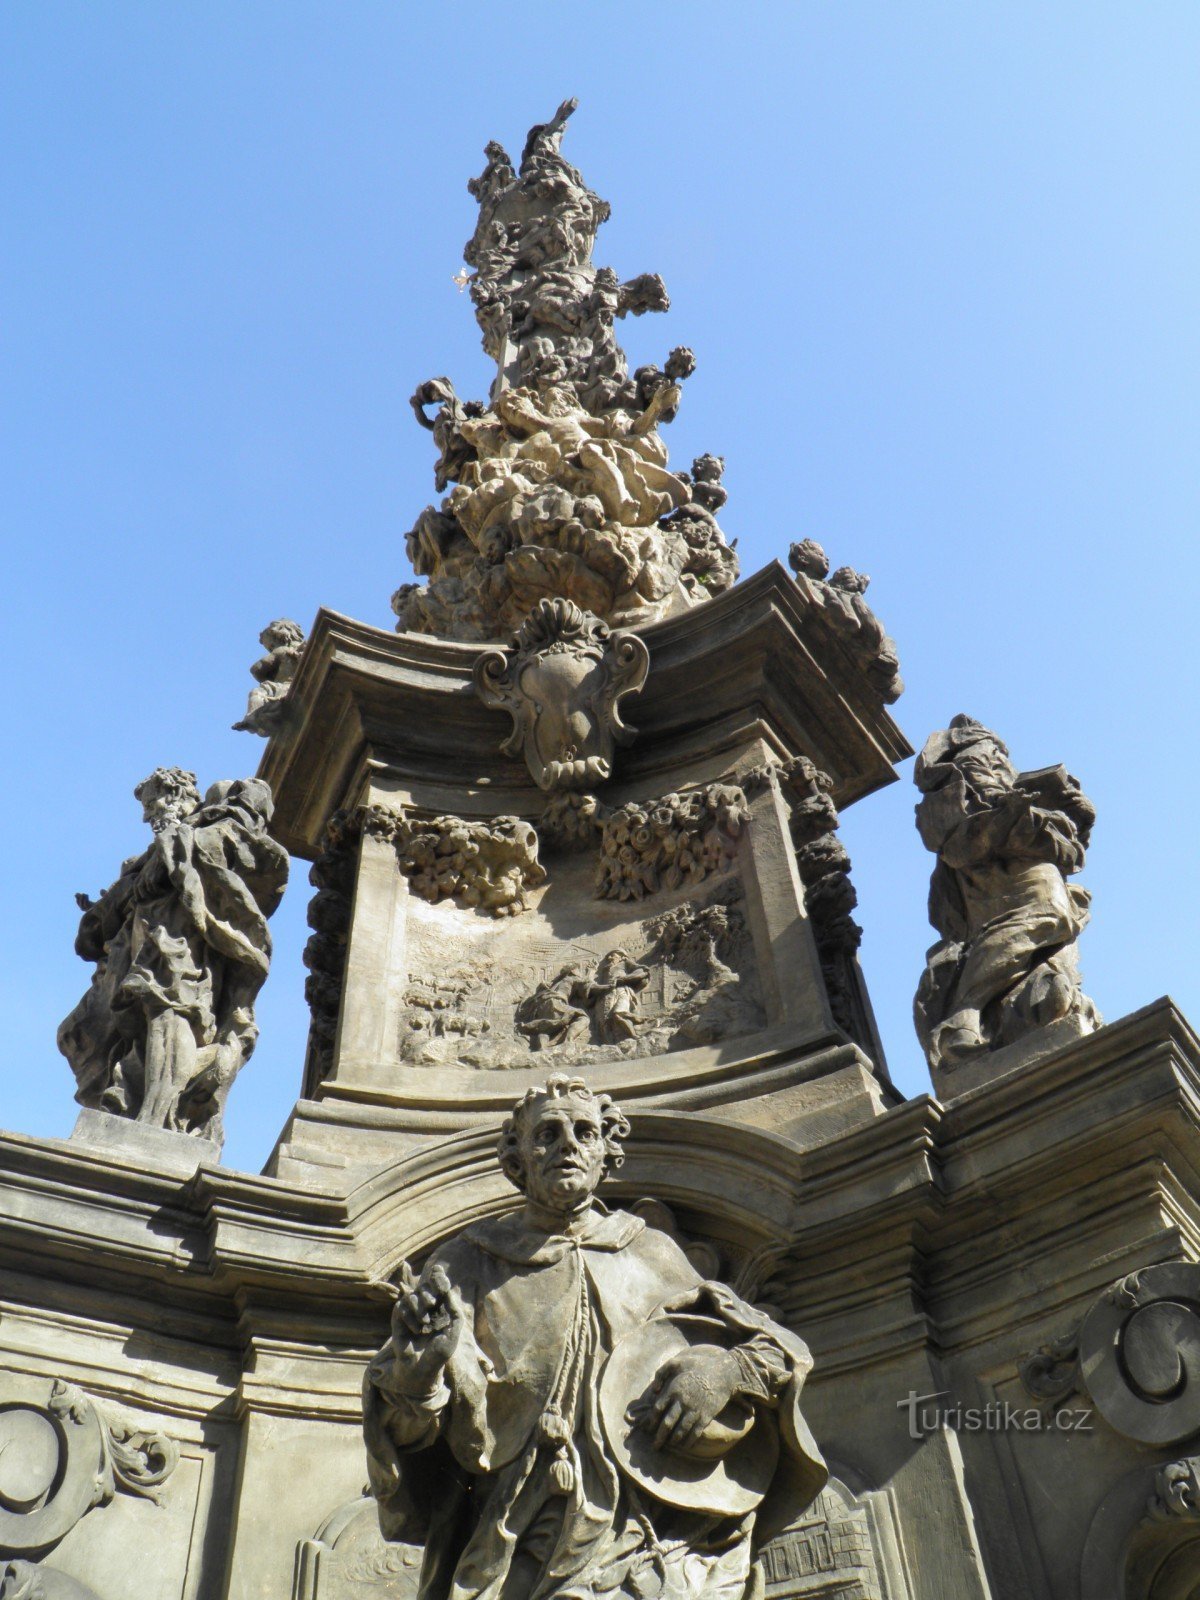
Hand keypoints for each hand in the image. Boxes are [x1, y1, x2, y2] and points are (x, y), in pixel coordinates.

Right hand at [390, 1262, 462, 1395]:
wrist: (420, 1371)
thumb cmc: (438, 1354)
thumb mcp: (452, 1334)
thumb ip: (455, 1314)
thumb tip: (450, 1293)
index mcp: (441, 1310)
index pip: (438, 1288)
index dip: (438, 1277)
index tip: (438, 1269)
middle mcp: (425, 1309)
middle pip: (425, 1287)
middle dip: (429, 1292)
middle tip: (432, 1303)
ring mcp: (411, 1314)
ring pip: (412, 1295)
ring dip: (419, 1306)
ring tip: (425, 1324)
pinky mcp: (398, 1320)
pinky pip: (401, 1307)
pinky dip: (409, 1316)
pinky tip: (416, 1330)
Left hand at [627, 1344, 741, 1451]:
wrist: (724, 1372)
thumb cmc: (699, 1365)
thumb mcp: (678, 1361)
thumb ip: (662, 1372)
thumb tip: (654, 1390)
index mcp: (674, 1389)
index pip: (658, 1409)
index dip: (651, 1421)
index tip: (648, 1429)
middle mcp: (683, 1401)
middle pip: (667, 1423)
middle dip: (660, 1437)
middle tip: (655, 1446)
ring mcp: (695, 1410)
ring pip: (680, 1430)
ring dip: (673, 1440)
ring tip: (669, 1445)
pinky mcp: (706, 1416)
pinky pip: (695, 1432)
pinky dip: (689, 1441)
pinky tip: (685, 1446)